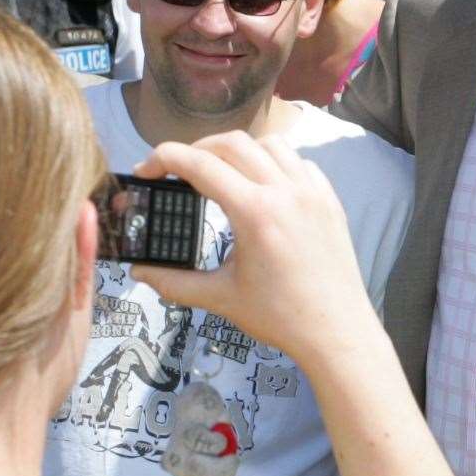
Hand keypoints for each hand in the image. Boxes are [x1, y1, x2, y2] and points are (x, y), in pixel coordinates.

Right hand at [131, 131, 375, 369]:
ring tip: (221, 174)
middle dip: (197, 150)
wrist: (337, 331)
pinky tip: (263, 186)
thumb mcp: (220, 298)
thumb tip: (139, 271)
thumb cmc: (280, 317)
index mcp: (255, 212)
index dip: (164, 159)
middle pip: (232, 143)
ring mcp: (312, 192)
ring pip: (270, 145)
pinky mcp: (330, 200)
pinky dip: (275, 163)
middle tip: (178, 173)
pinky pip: (299, 162)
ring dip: (239, 151)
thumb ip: (174, 281)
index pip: (200, 164)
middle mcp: (285, 191)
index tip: (146, 171)